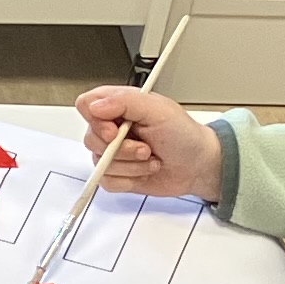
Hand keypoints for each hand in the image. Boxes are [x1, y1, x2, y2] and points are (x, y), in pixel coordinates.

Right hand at [74, 84, 223, 201]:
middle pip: (91, 139)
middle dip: (121, 149)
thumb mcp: (159, 110)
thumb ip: (125, 102)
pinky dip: (129, 180)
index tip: (115, 131)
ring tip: (150, 158)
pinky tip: (145, 170)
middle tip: (145, 147)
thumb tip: (95, 106)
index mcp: (119, 106)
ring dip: (131, 165)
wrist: (198, 166)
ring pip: (100, 163)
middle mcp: (112, 128)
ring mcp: (113, 153)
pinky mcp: (117, 174)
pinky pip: (107, 181)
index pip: (86, 105)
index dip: (96, 120)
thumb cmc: (184, 135)